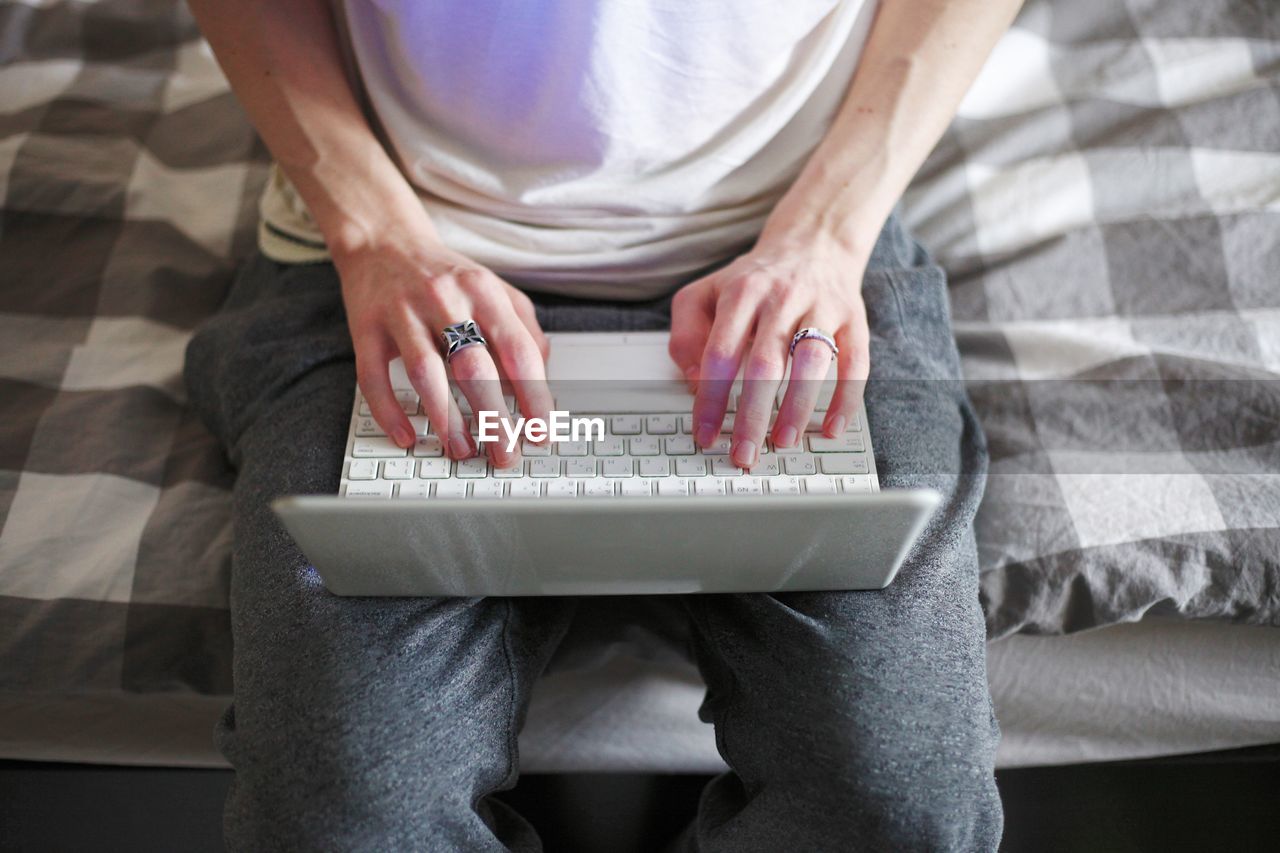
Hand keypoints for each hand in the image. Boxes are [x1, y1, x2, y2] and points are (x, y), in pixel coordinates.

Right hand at [335, 226, 552, 468]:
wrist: (383, 241)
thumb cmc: (447, 277)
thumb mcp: (494, 291)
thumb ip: (524, 330)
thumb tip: (541, 380)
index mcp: (483, 291)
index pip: (517, 350)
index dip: (534, 395)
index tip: (541, 432)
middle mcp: (444, 298)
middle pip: (473, 366)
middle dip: (494, 417)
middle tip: (506, 455)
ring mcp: (401, 312)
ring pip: (424, 372)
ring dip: (445, 417)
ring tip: (462, 450)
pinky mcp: (365, 328)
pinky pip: (373, 377)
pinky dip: (389, 411)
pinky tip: (407, 437)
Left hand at [668, 238, 870, 469]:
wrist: (813, 242)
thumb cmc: (754, 281)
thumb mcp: (704, 294)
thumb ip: (686, 335)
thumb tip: (692, 380)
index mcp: (741, 294)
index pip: (720, 354)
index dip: (711, 399)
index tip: (705, 434)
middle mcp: (782, 299)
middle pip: (766, 364)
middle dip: (753, 415)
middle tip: (744, 453)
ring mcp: (822, 308)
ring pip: (813, 362)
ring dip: (799, 408)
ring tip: (785, 441)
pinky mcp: (854, 320)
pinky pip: (857, 362)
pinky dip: (846, 398)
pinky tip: (832, 427)